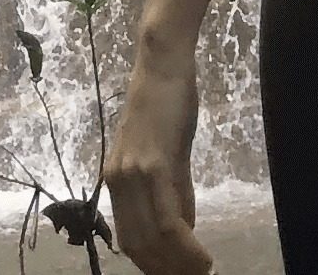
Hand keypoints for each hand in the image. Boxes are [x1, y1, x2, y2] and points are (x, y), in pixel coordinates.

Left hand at [105, 38, 211, 274]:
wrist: (163, 63)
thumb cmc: (167, 102)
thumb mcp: (166, 153)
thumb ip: (174, 191)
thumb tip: (184, 231)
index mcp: (116, 180)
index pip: (130, 239)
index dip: (153, 264)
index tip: (178, 274)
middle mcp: (117, 182)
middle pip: (139, 246)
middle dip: (167, 270)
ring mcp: (132, 174)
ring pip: (153, 238)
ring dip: (180, 264)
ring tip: (202, 271)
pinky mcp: (153, 166)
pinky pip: (168, 220)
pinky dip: (185, 245)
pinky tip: (202, 255)